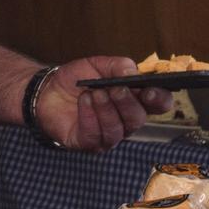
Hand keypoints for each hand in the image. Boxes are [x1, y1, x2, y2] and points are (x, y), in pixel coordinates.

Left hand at [32, 56, 172, 151]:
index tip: (150, 90)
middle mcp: (124, 121)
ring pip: (117, 130)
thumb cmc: (77, 79)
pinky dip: (90, 117)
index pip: (158, 104)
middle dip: (128, 103)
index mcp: (134, 101)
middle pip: (138, 119)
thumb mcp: (98, 65)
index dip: (160, 99)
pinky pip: (95, 136)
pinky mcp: (87, 143)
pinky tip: (84, 101)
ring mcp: (107, 135)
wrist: (48, 90)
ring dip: (107, 110)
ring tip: (95, 93)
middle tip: (116, 89)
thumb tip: (132, 72)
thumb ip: (117, 66)